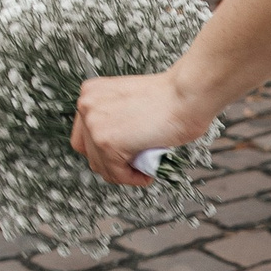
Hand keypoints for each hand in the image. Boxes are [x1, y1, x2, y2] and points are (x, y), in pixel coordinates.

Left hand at [71, 69, 216, 185]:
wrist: (186, 95)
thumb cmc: (171, 97)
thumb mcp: (132, 103)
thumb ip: (117, 119)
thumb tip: (118, 144)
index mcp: (92, 92)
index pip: (84, 132)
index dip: (103, 148)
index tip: (121, 154)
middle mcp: (87, 104)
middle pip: (89, 151)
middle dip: (112, 162)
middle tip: (135, 163)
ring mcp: (94, 124)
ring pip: (100, 165)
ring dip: (122, 172)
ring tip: (143, 167)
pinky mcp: (106, 142)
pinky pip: (115, 173)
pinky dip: (131, 178)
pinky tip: (145, 173)